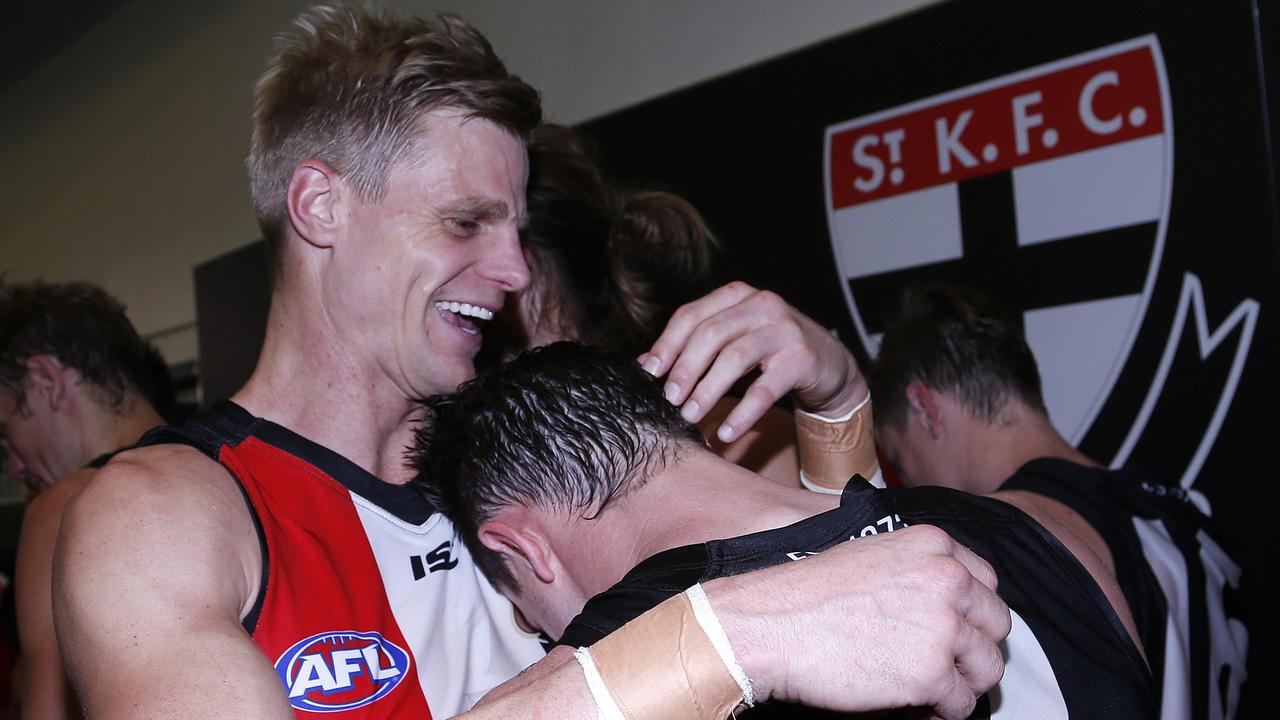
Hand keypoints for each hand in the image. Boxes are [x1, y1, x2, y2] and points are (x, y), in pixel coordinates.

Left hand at [639, 282, 867, 442]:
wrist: (830, 366)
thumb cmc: (771, 354)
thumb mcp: (732, 343)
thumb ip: (693, 349)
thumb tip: (646, 364)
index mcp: (737, 296)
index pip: (692, 315)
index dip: (667, 344)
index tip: (649, 373)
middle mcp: (762, 304)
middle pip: (711, 334)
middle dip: (685, 369)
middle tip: (669, 399)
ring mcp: (785, 329)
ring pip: (735, 358)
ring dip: (708, 391)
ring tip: (691, 416)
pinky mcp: (802, 358)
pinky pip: (765, 389)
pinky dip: (743, 413)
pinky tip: (726, 431)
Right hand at [705, 525, 1008, 718]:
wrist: (770, 625)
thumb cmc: (807, 594)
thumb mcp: (872, 556)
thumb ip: (919, 571)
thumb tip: (950, 608)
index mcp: (935, 545)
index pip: (987, 583)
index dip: (970, 613)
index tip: (952, 630)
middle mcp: (948, 580)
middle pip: (996, 625)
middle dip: (971, 649)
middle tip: (941, 664)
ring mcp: (942, 627)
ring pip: (986, 668)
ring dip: (961, 683)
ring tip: (927, 687)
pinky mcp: (930, 674)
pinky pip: (961, 705)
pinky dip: (940, 711)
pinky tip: (912, 704)